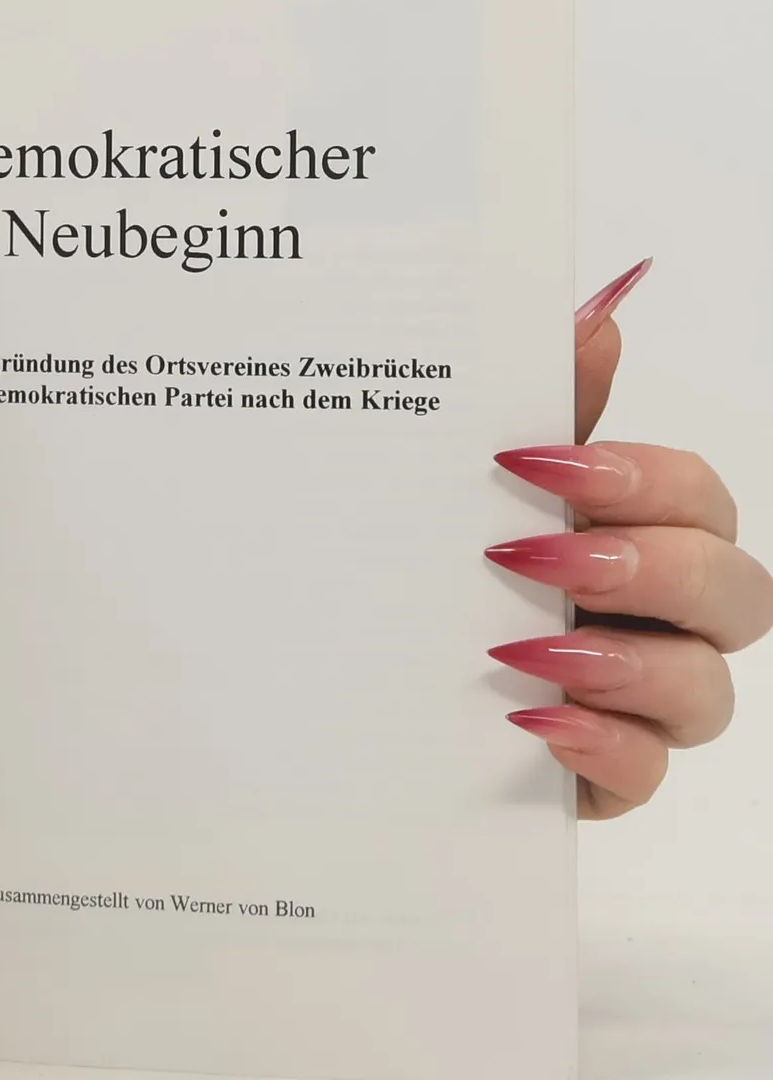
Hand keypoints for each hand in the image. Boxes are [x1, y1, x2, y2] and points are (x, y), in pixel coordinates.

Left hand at [486, 259, 772, 817]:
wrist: (346, 673)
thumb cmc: (439, 565)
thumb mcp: (474, 486)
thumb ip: (547, 404)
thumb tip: (602, 302)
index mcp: (641, 533)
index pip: (697, 496)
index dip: (639, 478)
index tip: (532, 462)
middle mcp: (662, 619)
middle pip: (736, 593)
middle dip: (648, 567)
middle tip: (534, 554)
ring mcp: (641, 705)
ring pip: (707, 692)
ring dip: (627, 664)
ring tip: (526, 645)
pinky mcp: (604, 777)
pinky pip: (645, 776)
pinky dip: (600, 749)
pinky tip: (528, 719)